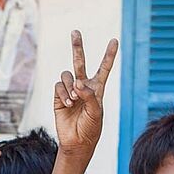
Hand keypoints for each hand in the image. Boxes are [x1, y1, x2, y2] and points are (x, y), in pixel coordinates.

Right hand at [53, 31, 118, 156]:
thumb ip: (90, 95)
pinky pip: (59, 86)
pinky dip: (63, 93)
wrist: (76, 142)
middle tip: (75, 32)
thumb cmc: (91, 128)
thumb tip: (77, 82)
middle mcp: (83, 87)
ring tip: (74, 99)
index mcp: (97, 89)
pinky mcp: (58, 97)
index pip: (104, 68)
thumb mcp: (96, 112)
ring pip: (67, 75)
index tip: (115, 41)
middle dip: (77, 47)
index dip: (109, 55)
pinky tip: (68, 102)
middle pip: (80, 62)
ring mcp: (70, 91)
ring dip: (71, 85)